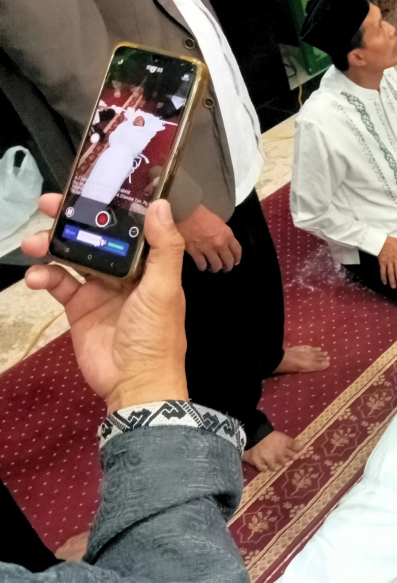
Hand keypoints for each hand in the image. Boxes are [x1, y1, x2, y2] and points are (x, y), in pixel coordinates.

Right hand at [21, 194, 188, 412]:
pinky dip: (44, 276)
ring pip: (72, 256)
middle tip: (48, 204)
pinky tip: (37, 277)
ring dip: (51, 246)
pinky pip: (58, 283)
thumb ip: (164, 248)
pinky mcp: (79, 308)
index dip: (109, 208)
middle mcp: (125, 274)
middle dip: (72, 220)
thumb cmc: (156, 335)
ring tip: (33, 243)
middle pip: (96, 237)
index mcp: (150, 266)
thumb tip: (161, 206)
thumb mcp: (165, 289)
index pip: (129, 228)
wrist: (136, 382)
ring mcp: (100, 290)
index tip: (89, 187)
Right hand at [177, 203, 241, 272]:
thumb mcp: (219, 223)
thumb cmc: (202, 214)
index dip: (237, 258)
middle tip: (225, 268)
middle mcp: (220, 244)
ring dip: (215, 269)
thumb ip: (223, 234)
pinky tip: (202, 267)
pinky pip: (202, 264)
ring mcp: (207, 249)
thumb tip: (224, 243)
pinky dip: (202, 267)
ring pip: (216, 265)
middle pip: (228, 261)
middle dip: (228, 267)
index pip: (237, 251)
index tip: (235, 262)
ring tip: (213, 269)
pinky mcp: (195, 252)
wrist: (186, 212)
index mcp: (227, 235)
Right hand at [377, 236, 396, 288]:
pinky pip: (382, 271)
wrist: (381, 240)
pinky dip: (383, 277)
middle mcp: (395, 259)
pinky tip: (385, 283)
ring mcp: (388, 262)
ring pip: (390, 272)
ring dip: (392, 280)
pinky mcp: (382, 262)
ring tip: (394, 287)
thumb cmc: (393, 242)